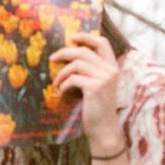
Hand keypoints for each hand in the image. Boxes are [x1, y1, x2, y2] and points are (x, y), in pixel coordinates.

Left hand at [49, 32, 122, 154]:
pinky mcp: (95, 87)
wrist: (102, 128)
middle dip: (64, 53)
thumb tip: (67, 56)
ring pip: (76, 64)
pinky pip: (72, 79)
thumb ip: (88, 71)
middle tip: (52, 59)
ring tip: (56, 84)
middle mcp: (111, 70)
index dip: (86, 37)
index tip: (72, 37)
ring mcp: (105, 78)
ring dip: (61, 74)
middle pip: (83, 51)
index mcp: (112, 67)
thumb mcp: (95, 85)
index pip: (102, 43)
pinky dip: (63, 85)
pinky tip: (61, 93)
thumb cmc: (95, 107)